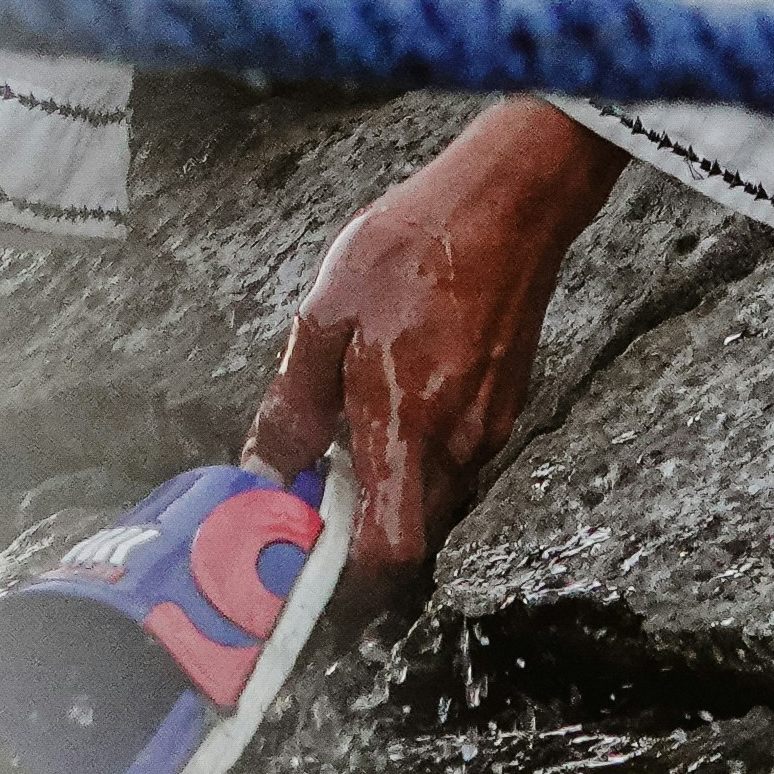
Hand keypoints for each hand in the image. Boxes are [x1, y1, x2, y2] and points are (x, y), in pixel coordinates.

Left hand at [246, 97, 627, 575]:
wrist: (508, 201)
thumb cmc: (417, 245)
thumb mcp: (327, 314)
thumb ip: (295, 404)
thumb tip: (266, 467)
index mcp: (406, 426)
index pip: (389, 550)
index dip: (350, 572)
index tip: (312, 547)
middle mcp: (458, 442)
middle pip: (412, 530)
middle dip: (365, 521)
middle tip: (322, 475)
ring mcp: (491, 425)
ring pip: (437, 494)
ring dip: (395, 482)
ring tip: (358, 422)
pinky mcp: (507, 403)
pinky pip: (460, 456)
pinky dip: (425, 449)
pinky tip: (400, 391)